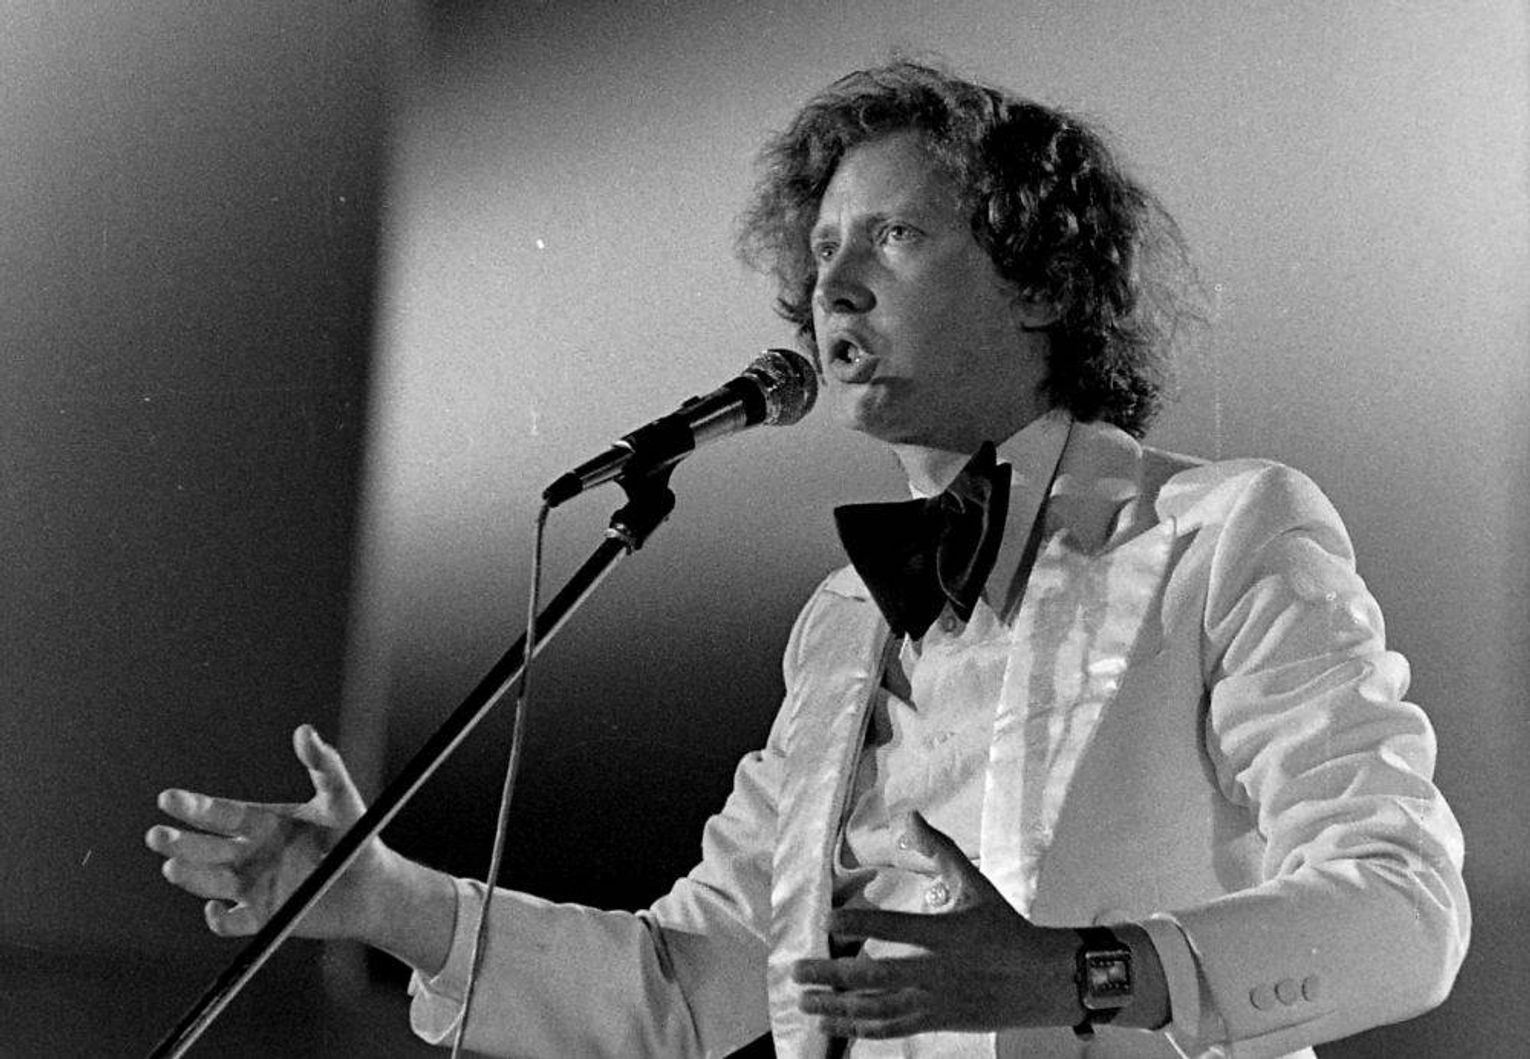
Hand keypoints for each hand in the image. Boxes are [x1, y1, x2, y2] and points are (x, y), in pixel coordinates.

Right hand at [146, 724, 389, 941]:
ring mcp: (253, 886)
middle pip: (205, 848)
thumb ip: (323, 765)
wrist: (375, 885)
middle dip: (180, 842)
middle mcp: (250, 854)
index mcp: (261, 823)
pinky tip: (215, 909)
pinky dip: (218, 920)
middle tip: (156, 836)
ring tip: (172, 865)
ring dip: (189, 876)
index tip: (168, 798)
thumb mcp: (340, 798)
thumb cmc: (356, 836)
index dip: (193, 807)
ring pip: (209, 882)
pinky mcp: (264, 917)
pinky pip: (232, 923)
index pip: (219, 814)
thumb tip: (305, 731)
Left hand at [792, 811, 1079, 1039]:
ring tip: (804, 1001)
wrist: (1042, 981)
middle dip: (833, 975)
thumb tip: (910, 815)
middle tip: (798, 970)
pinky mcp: (937, 1021)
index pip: (897, 928)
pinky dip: (860, 1028)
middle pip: (877, 977)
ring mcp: (935, 1001)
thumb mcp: (974, 885)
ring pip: (878, 1009)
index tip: (828, 920)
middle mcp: (936, 971)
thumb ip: (939, 850)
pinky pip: (893, 1028)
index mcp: (945, 934)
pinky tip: (836, 1023)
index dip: (862, 923)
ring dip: (838, 1007)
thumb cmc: (1005, 928)